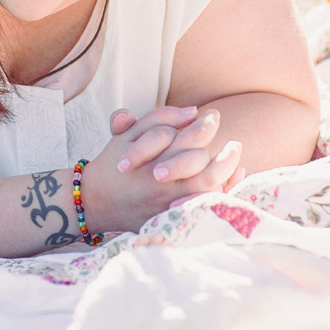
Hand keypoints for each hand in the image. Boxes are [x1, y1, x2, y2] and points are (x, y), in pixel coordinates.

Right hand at [81, 106, 242, 234]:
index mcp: (152, 159)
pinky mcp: (172, 217)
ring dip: (227, 167)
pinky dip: (222, 189)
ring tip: (235, 153)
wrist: (94, 202)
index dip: (205, 124)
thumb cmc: (112, 164)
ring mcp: (169, 203)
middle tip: (232, 138)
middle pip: (204, 162)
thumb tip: (191, 111)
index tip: (212, 116)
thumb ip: (158, 118)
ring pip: (209, 185)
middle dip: (221, 146)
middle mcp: (164, 182)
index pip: (190, 137)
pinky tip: (232, 176)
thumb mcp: (127, 134)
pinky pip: (205, 205)